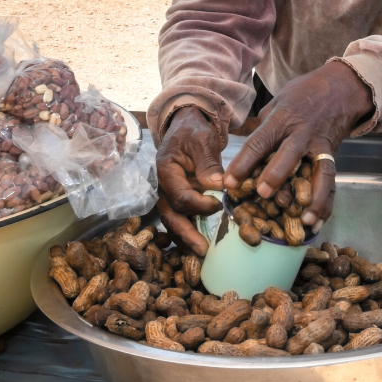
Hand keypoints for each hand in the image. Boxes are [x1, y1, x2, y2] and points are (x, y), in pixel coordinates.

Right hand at [155, 106, 224, 254]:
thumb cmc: (194, 131)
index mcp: (166, 171)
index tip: (219, 205)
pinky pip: (180, 219)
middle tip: (203, 249)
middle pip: (171, 215)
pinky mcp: (178, 200)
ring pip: (173, 221)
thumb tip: (219, 186)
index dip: (199, 205)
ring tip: (202, 253)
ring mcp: (168, 195)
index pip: (180, 196)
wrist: (186, 127)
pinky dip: (187, 234)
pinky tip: (198, 247)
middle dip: (186, 234)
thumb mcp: (203, 140)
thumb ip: (208, 163)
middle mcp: (163, 187)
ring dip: (186, 239)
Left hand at [224, 60, 371, 228]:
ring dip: (311, 197)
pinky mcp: (333, 155)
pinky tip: (317, 220)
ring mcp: (321, 145)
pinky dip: (326, 202)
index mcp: (282, 119)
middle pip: (288, 155)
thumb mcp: (278, 101)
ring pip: (318, 172)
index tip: (229, 181)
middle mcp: (302, 133)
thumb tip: (243, 146)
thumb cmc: (304, 94)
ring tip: (302, 220)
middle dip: (276, 175)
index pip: (260, 141)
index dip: (243, 162)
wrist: (341, 87)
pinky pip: (331, 181)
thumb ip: (263, 125)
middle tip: (262, 194)